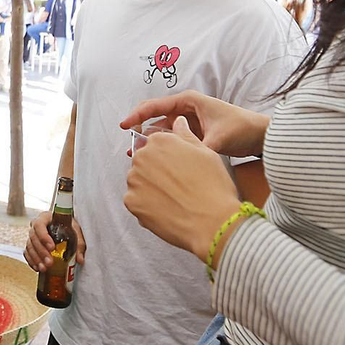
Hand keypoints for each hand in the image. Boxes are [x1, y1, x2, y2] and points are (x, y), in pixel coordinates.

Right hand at [24, 209, 84, 271]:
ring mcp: (32, 235)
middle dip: (41, 251)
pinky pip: (27, 253)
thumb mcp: (75, 231)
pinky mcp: (31, 245)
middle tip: (49, 262)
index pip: (39, 225)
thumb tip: (80, 259)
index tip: (51, 247)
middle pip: (33, 237)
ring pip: (29, 246)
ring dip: (36, 258)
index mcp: (45, 217)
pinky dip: (31, 261)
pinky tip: (37, 268)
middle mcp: (36, 225)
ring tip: (44, 268)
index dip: (43, 236)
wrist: (64, 226)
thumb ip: (79, 244)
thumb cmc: (68, 225)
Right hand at [121, 90, 269, 157]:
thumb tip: (179, 160)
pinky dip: (164, 148)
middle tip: (131, 150)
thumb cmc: (242, 128)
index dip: (136, 115)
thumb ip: (196, 148)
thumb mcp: (217, 138)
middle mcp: (185, 110)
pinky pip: (173, 140)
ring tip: (140, 158)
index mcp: (188, 101)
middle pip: (155, 119)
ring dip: (152, 143)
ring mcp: (189, 123)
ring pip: (163, 132)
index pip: (154, 106)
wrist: (261, 136)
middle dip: (141, 132)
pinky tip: (157, 160)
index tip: (124, 126)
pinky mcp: (194, 135)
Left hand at [124, 117, 241, 263]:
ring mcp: (134, 180)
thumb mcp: (206, 152)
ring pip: (139, 182)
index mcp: (159, 141)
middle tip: (178, 186)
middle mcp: (142, 157)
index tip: (178, 169)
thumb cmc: (213, 188)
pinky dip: (147, 206)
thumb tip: (177, 121)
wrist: (213, 223)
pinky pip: (136, 201)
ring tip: (174, 199)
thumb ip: (185, 135)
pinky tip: (166, 210)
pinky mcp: (131, 202)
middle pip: (144, 162)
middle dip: (157, 172)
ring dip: (151, 189)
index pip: (155, 144)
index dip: (168, 158)